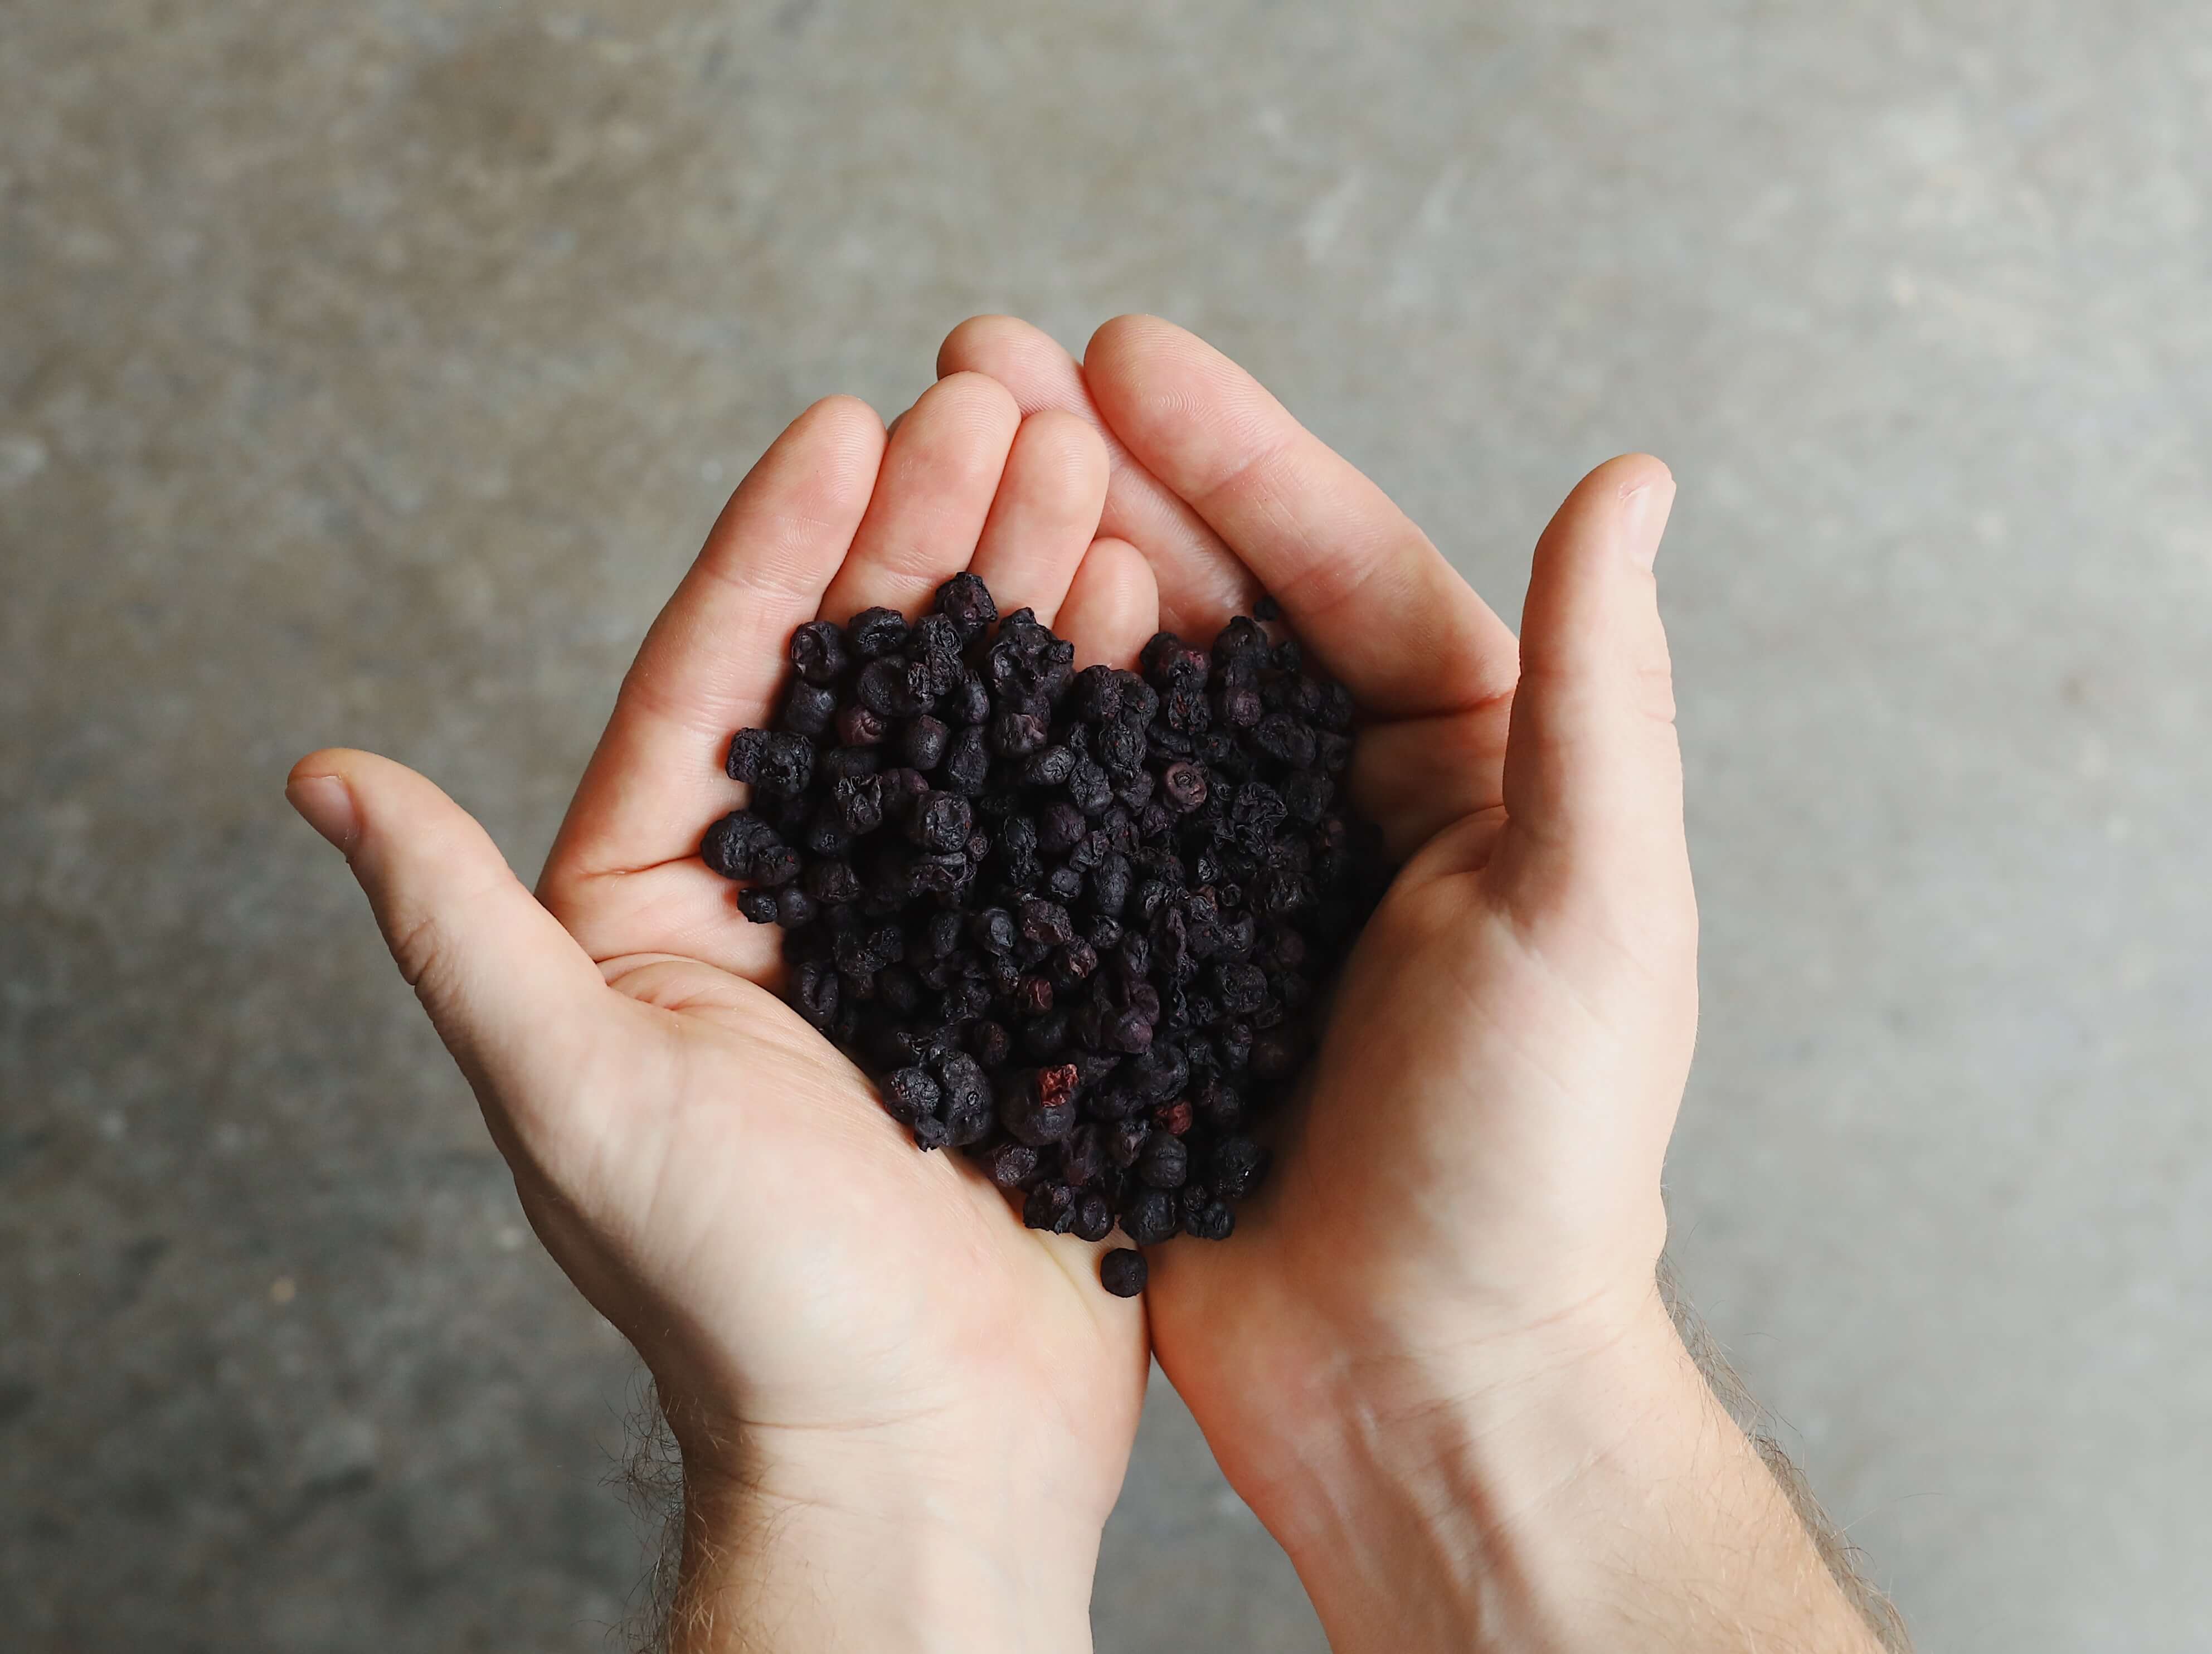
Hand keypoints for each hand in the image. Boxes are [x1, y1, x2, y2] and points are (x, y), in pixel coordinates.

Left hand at [287, 375, 1159, 1650]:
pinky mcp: (1030, 980)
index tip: (847, 418)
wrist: (920, 1451)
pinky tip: (1150, 616)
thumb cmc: (737, 1298)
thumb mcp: (575, 1095)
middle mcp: (795, 901)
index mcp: (666, 905)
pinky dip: (1107, 717)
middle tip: (1004, 399)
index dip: (780, 545)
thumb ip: (461, 926)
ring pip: (976, 726)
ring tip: (1089, 469)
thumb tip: (320, 774)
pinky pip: (1070, 819)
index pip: (720, 683)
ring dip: (1027, 593)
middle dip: (928, 533)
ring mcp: (924, 932)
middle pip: (862, 677)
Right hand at [938, 315, 1883, 1651]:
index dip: (1235, 454)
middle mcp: (1339, 806)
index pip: (1344, 567)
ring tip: (921, 473)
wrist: (1425, 1390)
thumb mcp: (1592, 909)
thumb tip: (1636, 476)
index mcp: (1465, 765)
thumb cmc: (1539, 1164)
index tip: (1117, 353)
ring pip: (1119, 698)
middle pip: (1212, 607)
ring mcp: (1226, 885)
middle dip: (1098, 481)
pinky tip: (909, 665)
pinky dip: (991, 744)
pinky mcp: (1139, 973)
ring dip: (1032, 581)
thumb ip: (1601, 694)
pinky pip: (1054, 829)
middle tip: (974, 366)